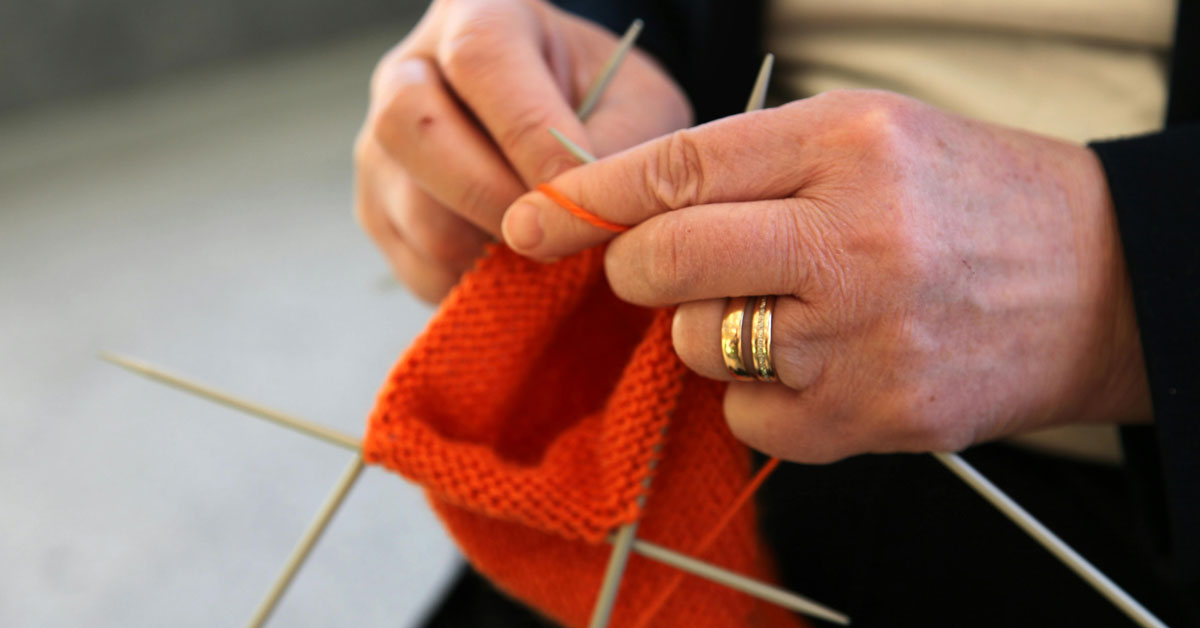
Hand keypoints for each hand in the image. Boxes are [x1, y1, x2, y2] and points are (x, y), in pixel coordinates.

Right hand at [354, 0, 690, 302]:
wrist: (563, 124)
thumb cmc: (603, 105)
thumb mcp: (637, 104)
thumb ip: (622, 146)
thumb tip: (580, 213)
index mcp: (478, 15)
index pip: (482, 61)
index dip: (531, 133)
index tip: (577, 187)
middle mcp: (407, 72)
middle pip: (413, 128)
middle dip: (496, 196)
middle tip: (560, 231)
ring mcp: (380, 147)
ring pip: (419, 214)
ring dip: (494, 250)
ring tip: (551, 247)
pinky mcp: (379, 213)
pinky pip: (420, 267)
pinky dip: (479, 282)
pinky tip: (521, 262)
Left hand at [501, 89, 1150, 462]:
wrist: (1096, 281)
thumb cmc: (969, 199)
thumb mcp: (867, 135)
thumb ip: (747, 162)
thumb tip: (621, 211)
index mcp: (847, 145)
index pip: (676, 168)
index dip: (588, 199)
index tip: (535, 221)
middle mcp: (854, 239)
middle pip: (667, 261)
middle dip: (637, 269)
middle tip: (656, 268)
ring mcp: (863, 337)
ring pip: (697, 344)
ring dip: (711, 330)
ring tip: (786, 307)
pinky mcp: (871, 417)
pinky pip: (747, 412)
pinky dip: (761, 392)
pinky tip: (821, 360)